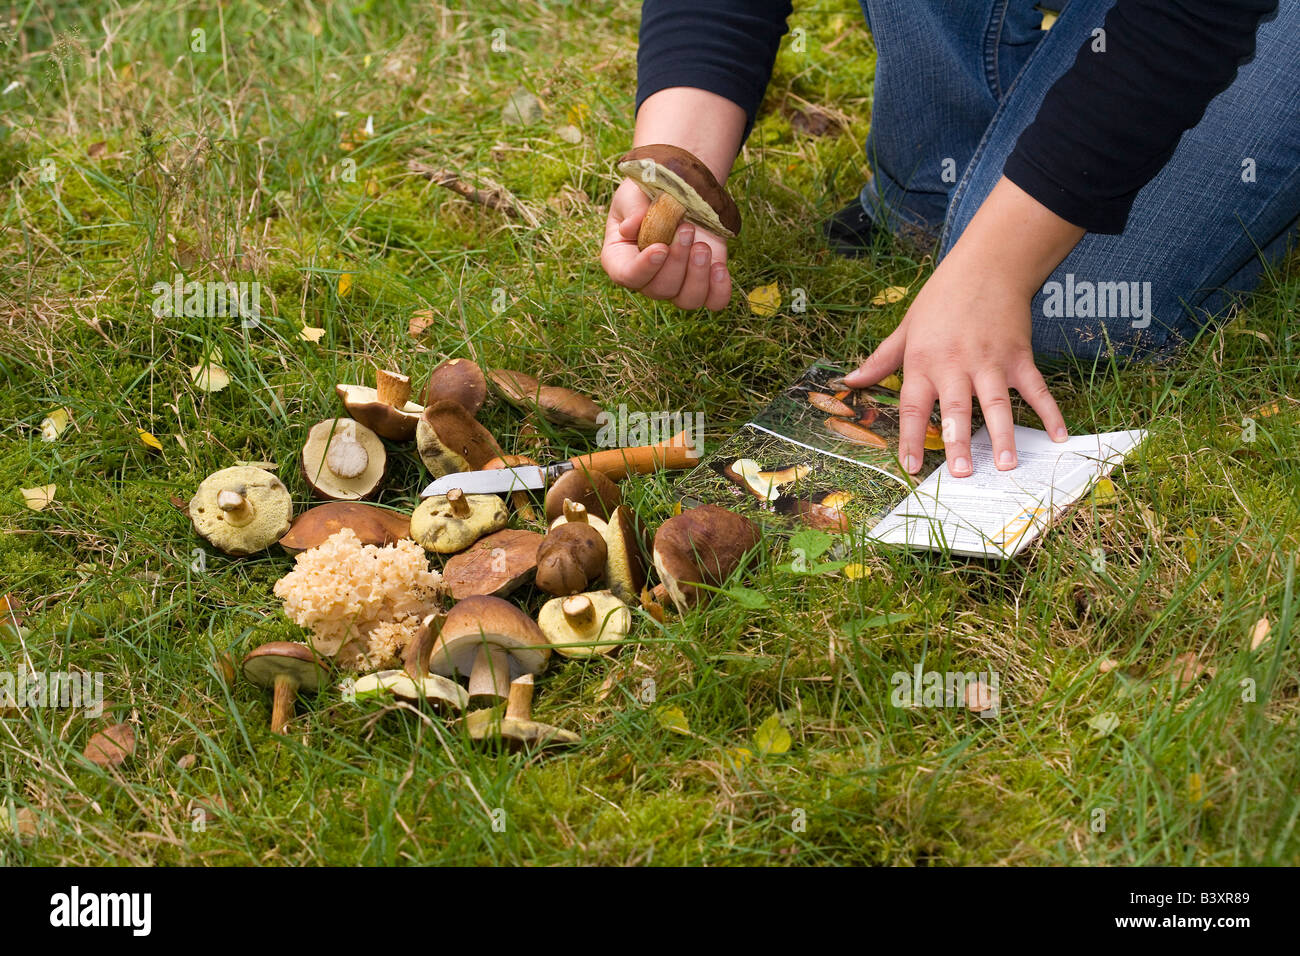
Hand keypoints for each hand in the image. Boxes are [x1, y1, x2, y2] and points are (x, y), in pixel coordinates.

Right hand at [601, 178, 731, 310]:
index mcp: (621, 258)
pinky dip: (719, 290)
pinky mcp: (706, 281)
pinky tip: (720, 268)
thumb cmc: (650, 191)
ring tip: (703, 246)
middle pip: (660, 290)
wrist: (682, 189)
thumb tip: (630, 228)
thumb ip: (632, 209)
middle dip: (677, 262)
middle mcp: (648, 278)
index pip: (626, 276)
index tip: (661, 248)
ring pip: (687, 300)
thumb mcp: (634, 193)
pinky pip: (714, 301)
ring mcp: (678, 284)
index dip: (643, 268)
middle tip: (687, 229)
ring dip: (698, 276)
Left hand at [844, 249, 1068, 477]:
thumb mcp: (906, 327)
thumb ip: (881, 360)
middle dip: (959, 442)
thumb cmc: (942, 298)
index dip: (910, 438)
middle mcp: (956, 365)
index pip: (912, 406)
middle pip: (956, 409)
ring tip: (1005, 465)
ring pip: (997, 404)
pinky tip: (1057, 435)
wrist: (988, 264)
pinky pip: (1036, 389)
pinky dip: (1049, 412)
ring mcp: (991, 361)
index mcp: (924, 362)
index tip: (911, 467)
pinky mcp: (1019, 356)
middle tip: (961, 473)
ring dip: (1002, 435)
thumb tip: (851, 381)